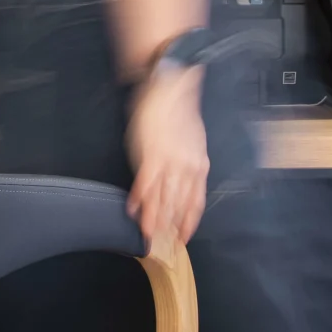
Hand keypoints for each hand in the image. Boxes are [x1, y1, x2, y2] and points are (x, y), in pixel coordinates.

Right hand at [125, 65, 207, 246]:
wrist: (167, 90)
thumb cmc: (178, 113)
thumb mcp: (193, 141)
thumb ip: (190, 163)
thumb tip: (183, 181)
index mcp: (199, 165)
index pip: (195, 202)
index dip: (188, 222)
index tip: (183, 238)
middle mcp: (186, 168)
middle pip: (177, 205)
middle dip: (169, 225)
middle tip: (161, 242)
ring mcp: (169, 163)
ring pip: (161, 199)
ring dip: (153, 218)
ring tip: (146, 233)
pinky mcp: (150, 156)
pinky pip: (144, 185)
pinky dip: (138, 199)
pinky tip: (132, 209)